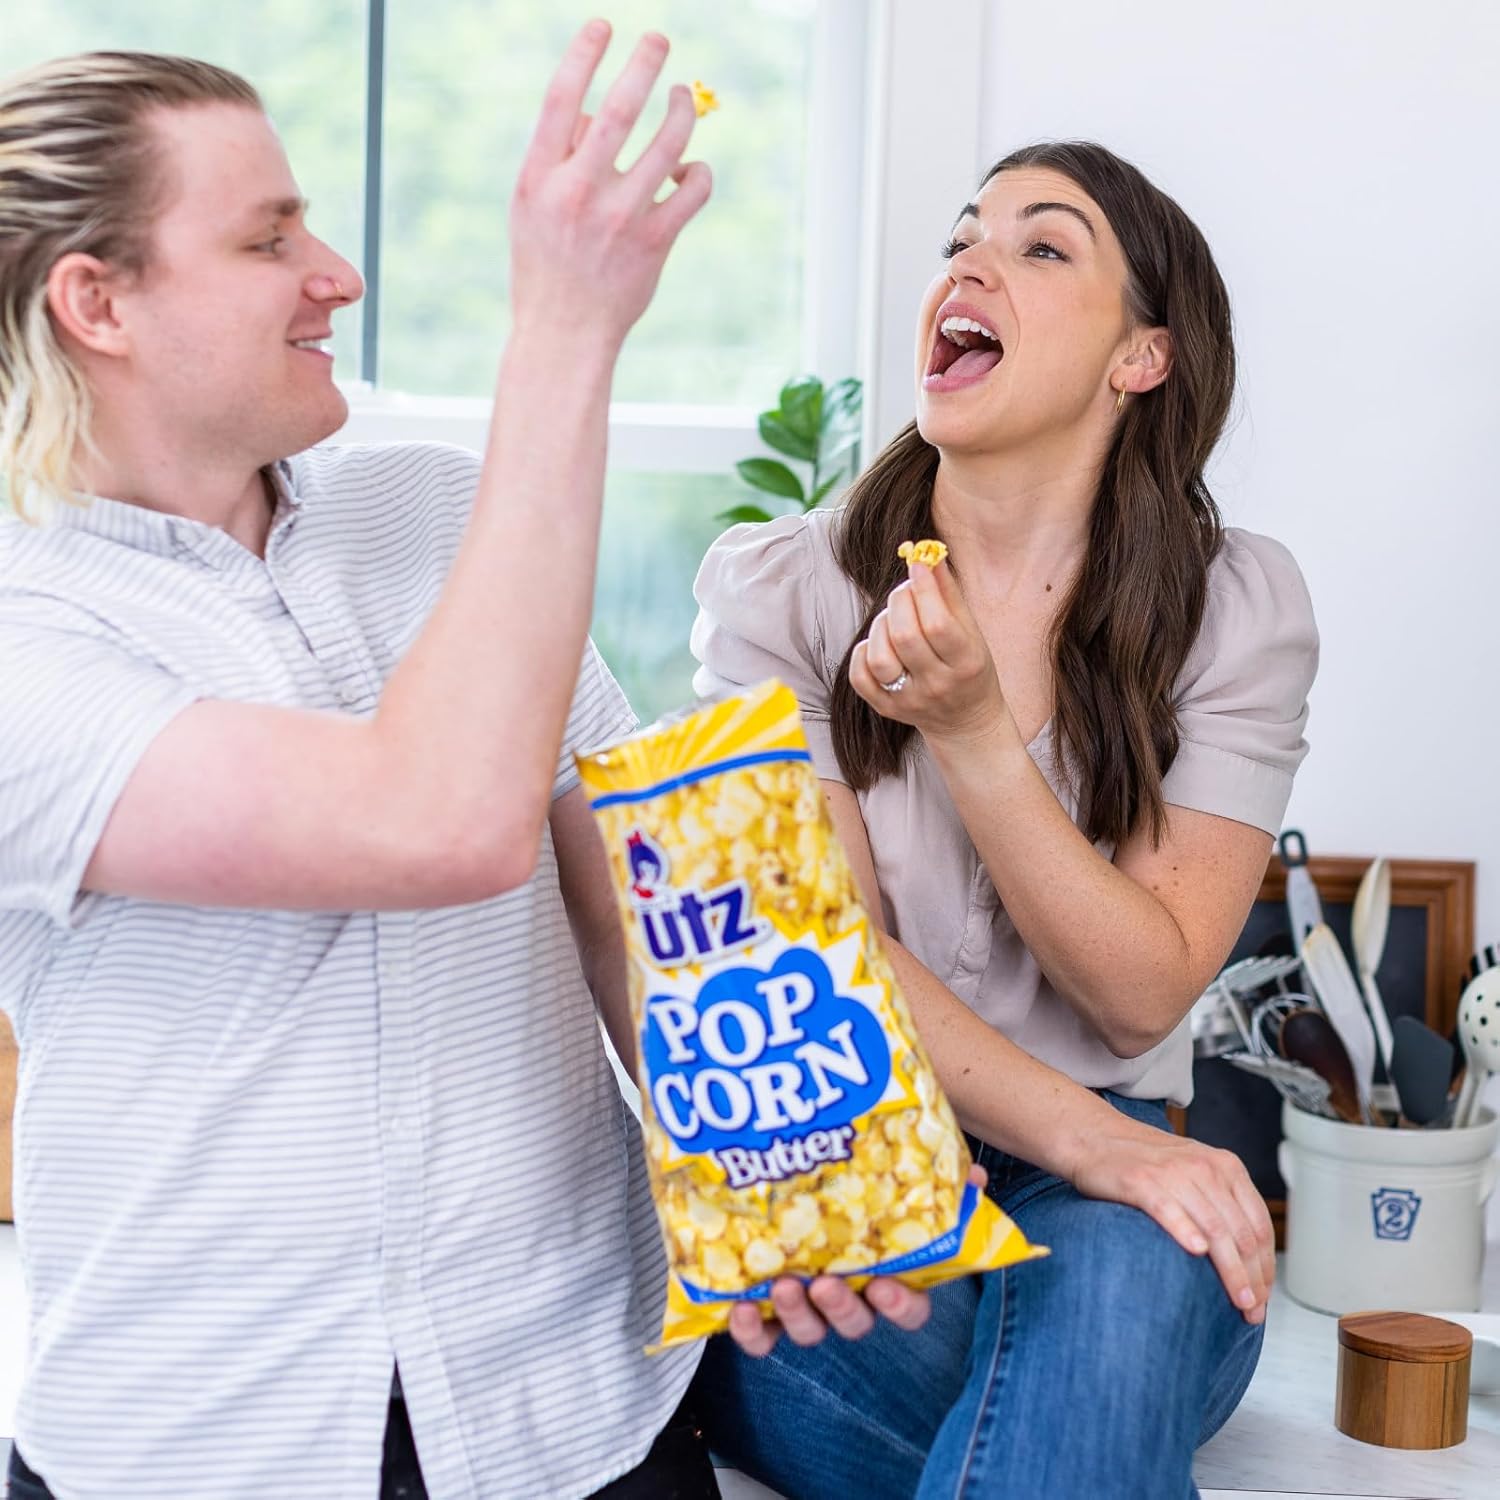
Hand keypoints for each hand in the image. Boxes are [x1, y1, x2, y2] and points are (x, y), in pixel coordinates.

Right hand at [509, 22, 711, 347]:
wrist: (564, 333)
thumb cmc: (546, 265)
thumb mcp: (531, 207)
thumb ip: (557, 157)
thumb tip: (591, 109)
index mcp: (540, 178)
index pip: (560, 99)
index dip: (584, 54)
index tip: (604, 26)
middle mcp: (579, 193)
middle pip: (619, 110)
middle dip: (643, 64)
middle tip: (659, 40)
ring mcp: (620, 218)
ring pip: (668, 144)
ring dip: (682, 110)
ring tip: (682, 96)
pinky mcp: (655, 242)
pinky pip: (693, 189)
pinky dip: (698, 172)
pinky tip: (689, 171)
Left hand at [726, 1165, 986, 1354]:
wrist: (787, 1188)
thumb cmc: (856, 1192)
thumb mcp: (895, 1180)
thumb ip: (937, 1182)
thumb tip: (976, 1178)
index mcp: (887, 1277)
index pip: (909, 1309)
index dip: (900, 1304)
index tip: (883, 1284)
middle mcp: (851, 1299)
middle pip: (856, 1323)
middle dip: (843, 1309)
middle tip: (826, 1284)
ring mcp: (809, 1308)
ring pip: (809, 1331)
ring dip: (796, 1315)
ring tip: (782, 1286)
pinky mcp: (767, 1311)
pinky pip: (762, 1337)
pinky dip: (752, 1331)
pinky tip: (741, 1307)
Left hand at [848, 557, 1008, 744]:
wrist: (966, 721)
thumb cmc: (969, 667)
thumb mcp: (971, 632)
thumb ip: (949, 594)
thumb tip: (928, 555)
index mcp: (966, 663)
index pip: (938, 623)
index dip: (923, 588)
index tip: (917, 564)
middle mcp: (938, 685)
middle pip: (905, 637)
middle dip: (900, 601)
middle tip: (905, 591)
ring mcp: (910, 701)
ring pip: (880, 658)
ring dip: (881, 626)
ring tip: (893, 618)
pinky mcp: (887, 709)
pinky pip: (860, 678)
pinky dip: (863, 652)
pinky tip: (879, 643)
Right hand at [1066, 1116, 1273, 1323]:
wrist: (1094, 1137)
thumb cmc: (1146, 1163)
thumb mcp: (1195, 1171)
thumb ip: (1222, 1202)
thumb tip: (1250, 1260)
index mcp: (1225, 1166)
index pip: (1259, 1225)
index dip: (1266, 1266)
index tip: (1264, 1297)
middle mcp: (1204, 1167)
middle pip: (1241, 1233)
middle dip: (1253, 1278)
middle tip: (1254, 1311)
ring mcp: (1172, 1173)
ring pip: (1214, 1230)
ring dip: (1232, 1272)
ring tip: (1239, 1302)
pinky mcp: (1140, 1181)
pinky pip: (1169, 1210)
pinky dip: (1186, 1232)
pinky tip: (1196, 1254)